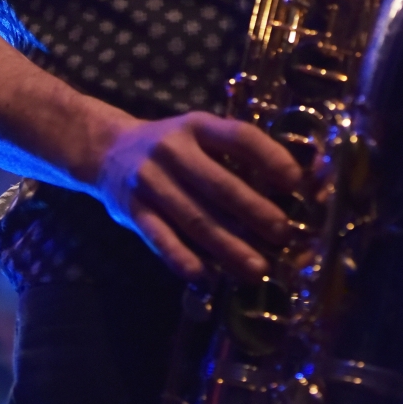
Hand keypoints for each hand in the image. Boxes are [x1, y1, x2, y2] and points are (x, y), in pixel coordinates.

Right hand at [95, 111, 302, 281]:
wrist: (107, 149)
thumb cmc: (173, 147)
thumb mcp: (200, 134)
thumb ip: (236, 154)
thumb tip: (294, 183)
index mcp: (197, 126)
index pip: (239, 137)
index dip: (269, 158)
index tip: (295, 182)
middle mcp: (172, 150)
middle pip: (219, 185)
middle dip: (255, 212)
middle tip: (283, 234)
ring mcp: (150, 181)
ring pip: (195, 219)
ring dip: (229, 247)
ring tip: (258, 268)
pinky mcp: (132, 210)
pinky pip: (160, 239)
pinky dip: (183, 259)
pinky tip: (208, 277)